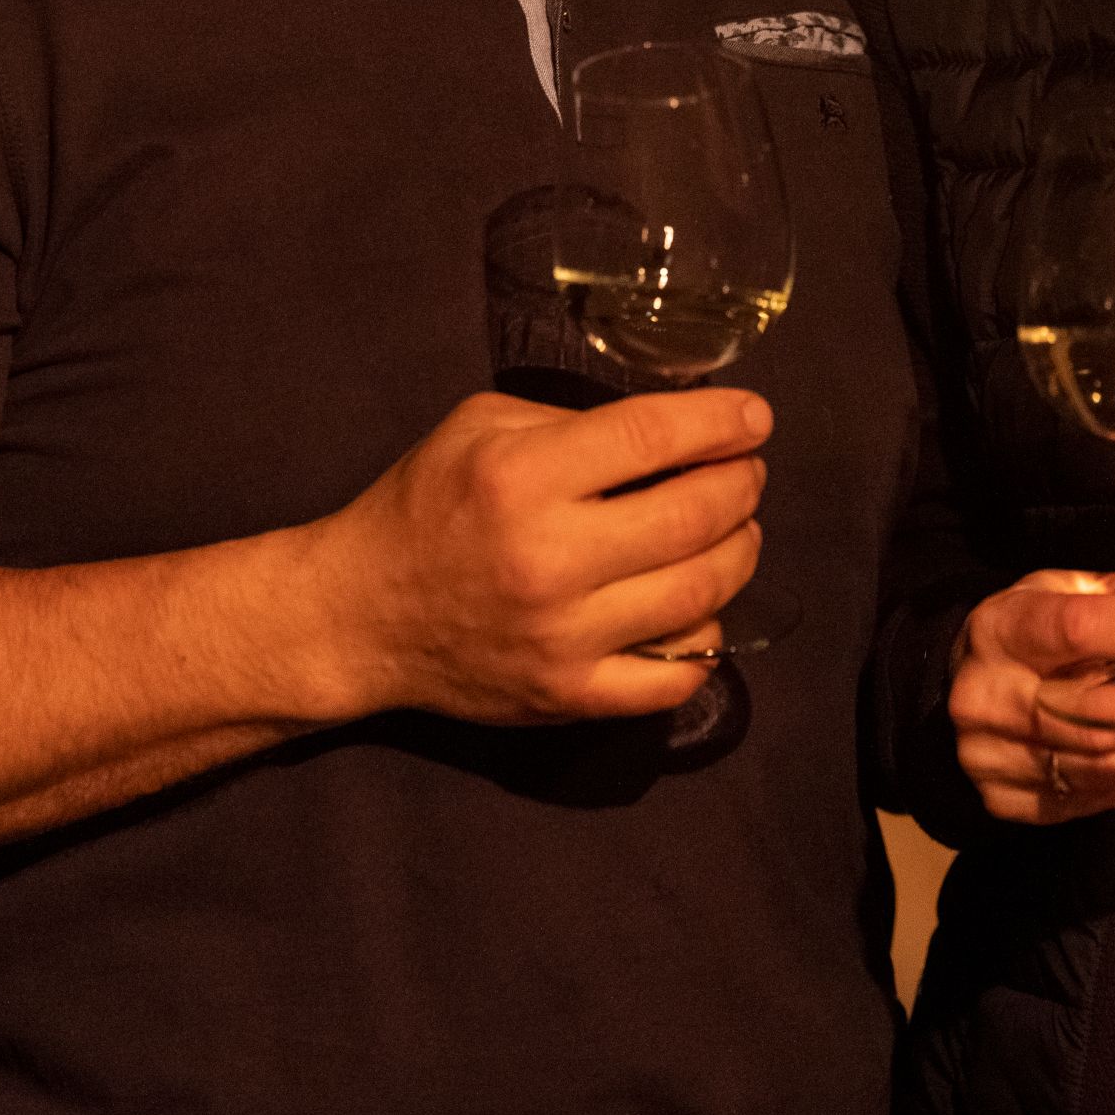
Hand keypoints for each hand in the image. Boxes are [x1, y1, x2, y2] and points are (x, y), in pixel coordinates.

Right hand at [314, 387, 769, 725]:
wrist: (360, 615)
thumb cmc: (422, 506)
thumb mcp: (479, 427)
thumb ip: (573, 422)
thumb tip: (669, 431)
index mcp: (522, 478)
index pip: (654, 438)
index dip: (721, 422)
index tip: (755, 418)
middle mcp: (548, 558)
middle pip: (693, 515)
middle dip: (742, 484)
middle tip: (748, 472)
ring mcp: (563, 637)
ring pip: (700, 593)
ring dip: (740, 553)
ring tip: (739, 529)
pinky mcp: (568, 696)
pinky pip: (673, 677)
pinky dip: (707, 640)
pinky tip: (703, 609)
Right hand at [952, 572, 1114, 824]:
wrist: (963, 689)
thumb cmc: (1029, 633)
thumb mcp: (1059, 591)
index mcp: (1000, 628)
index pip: (1076, 628)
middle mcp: (988, 696)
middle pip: (1097, 711)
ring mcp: (993, 757)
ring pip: (1104, 762)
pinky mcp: (1009, 801)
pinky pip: (1099, 796)